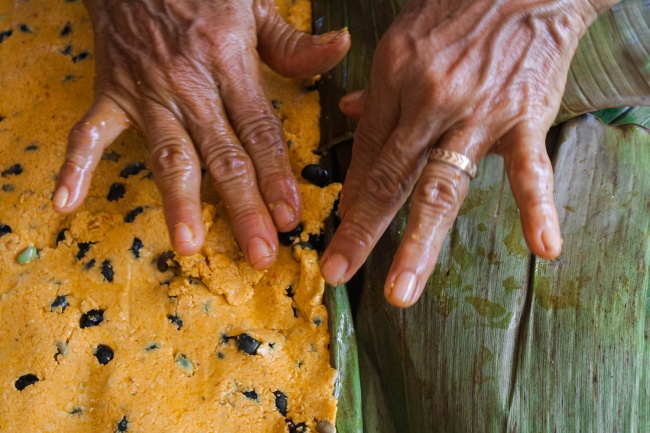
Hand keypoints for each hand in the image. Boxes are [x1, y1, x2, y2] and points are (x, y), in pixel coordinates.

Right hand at [52, 0, 348, 268]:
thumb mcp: (254, 5)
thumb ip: (293, 42)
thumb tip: (338, 50)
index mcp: (229, 62)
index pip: (259, 131)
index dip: (277, 176)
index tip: (290, 217)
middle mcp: (190, 85)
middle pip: (222, 155)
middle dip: (243, 207)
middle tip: (259, 252)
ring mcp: (147, 92)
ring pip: (168, 154)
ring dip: (178, 201)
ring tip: (187, 244)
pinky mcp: (111, 92)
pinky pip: (88, 132)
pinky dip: (74, 165)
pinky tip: (66, 202)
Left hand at [320, 0, 614, 306]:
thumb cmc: (458, 10)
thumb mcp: (402, 38)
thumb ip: (375, 86)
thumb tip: (349, 112)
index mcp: (394, 78)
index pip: (369, 153)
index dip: (351, 200)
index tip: (339, 236)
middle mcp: (428, 100)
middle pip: (390, 178)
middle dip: (362, 230)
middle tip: (340, 271)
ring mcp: (476, 113)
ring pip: (442, 185)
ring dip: (419, 241)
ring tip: (402, 288)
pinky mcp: (523, 117)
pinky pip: (530, 168)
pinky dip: (539, 208)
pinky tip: (543, 247)